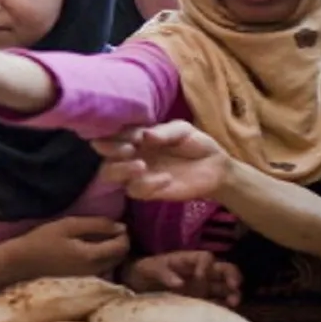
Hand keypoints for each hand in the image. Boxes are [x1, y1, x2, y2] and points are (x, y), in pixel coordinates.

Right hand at [17, 217, 130, 278]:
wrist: (22, 264)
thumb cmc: (42, 241)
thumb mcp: (68, 225)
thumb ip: (97, 224)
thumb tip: (121, 226)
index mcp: (93, 256)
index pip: (122, 245)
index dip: (123, 233)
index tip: (114, 223)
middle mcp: (96, 270)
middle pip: (121, 256)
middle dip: (120, 242)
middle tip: (107, 229)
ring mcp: (91, 278)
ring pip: (113, 263)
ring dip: (112, 250)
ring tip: (99, 238)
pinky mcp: (84, 280)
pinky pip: (104, 268)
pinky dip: (104, 258)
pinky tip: (90, 250)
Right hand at [92, 121, 233, 201]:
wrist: (215, 167)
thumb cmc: (195, 144)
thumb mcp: (183, 130)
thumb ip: (164, 132)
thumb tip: (145, 135)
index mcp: (136, 137)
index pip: (113, 135)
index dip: (114, 136)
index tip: (131, 137)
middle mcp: (131, 156)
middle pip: (105, 156)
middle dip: (111, 152)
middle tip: (129, 149)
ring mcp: (137, 174)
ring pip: (111, 175)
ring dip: (122, 170)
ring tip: (141, 166)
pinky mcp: (148, 192)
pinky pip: (136, 191)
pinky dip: (147, 185)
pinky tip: (166, 179)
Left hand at [123, 251, 242, 307]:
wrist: (137, 285)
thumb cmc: (144, 271)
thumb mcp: (150, 269)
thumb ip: (163, 273)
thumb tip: (179, 283)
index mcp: (189, 260)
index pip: (207, 258)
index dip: (207, 266)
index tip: (200, 277)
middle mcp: (201, 272)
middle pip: (224, 269)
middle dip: (232, 277)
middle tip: (234, 288)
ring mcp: (203, 287)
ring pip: (226, 287)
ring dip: (233, 293)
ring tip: (233, 303)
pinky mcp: (202, 301)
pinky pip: (218, 302)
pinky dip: (225, 306)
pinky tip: (227, 313)